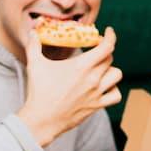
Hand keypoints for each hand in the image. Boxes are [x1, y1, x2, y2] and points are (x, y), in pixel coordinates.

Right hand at [16, 27, 122, 146]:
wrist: (42, 119)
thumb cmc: (39, 92)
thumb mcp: (35, 65)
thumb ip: (34, 45)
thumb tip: (33, 32)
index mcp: (81, 66)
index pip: (106, 47)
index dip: (111, 36)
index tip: (109, 32)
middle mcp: (93, 79)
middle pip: (110, 58)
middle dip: (104, 52)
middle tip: (96, 52)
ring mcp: (96, 93)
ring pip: (117, 75)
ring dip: (111, 69)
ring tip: (101, 69)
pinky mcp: (97, 106)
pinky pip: (116, 95)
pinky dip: (114, 89)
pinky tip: (105, 87)